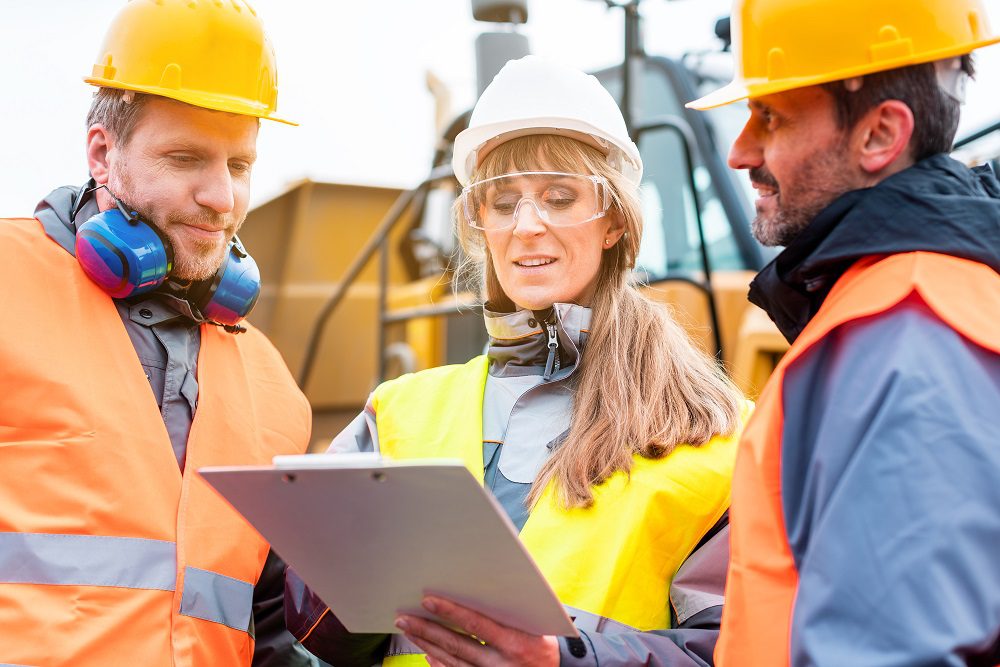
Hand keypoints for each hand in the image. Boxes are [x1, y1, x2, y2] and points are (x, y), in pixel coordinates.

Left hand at [395, 595, 559, 666]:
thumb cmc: (543, 641)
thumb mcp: (533, 621)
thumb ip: (507, 606)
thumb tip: (481, 582)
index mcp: (514, 642)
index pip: (475, 625)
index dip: (450, 612)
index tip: (428, 600)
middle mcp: (500, 663)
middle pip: (456, 644)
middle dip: (427, 630)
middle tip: (404, 617)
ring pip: (452, 660)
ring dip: (427, 644)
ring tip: (409, 629)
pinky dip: (439, 664)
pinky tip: (426, 653)